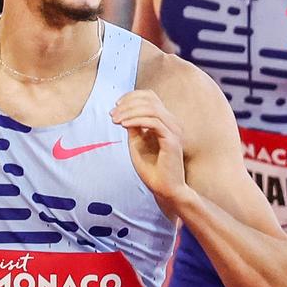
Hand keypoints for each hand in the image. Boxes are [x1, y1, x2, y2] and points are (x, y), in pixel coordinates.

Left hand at [111, 88, 187, 203]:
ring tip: (116, 120)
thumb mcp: (137, 143)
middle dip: (127, 104)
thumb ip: (134, 127)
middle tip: (112, 115)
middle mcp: (172, 123)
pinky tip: (124, 125)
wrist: (165, 189)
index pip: (151, 97)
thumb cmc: (152, 169)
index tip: (115, 106)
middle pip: (150, 99)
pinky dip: (137, 120)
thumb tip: (124, 112)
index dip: (131, 97)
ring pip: (152, 108)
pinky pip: (154, 122)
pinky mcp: (172, 140)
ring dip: (130, 111)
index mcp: (166, 122)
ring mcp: (174, 131)